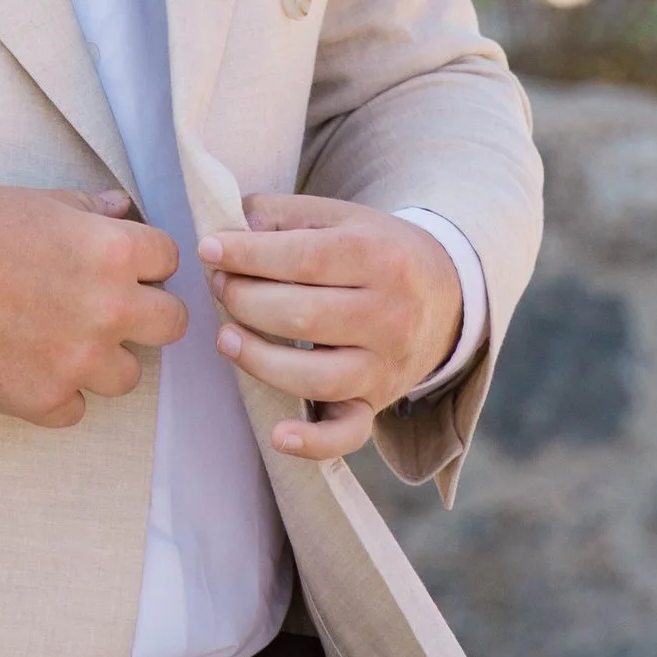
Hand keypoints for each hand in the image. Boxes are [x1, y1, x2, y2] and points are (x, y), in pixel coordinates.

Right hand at [0, 186, 184, 426]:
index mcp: (112, 253)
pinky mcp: (45, 401)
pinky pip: (77, 409)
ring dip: (103, 359)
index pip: (169, 259)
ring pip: (128, 376)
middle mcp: (109, 310)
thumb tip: (124, 212)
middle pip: (172, 325)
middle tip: (108, 308)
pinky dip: (59, 392)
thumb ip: (91, 210)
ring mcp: (79, 361)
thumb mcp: (37, 199)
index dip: (146, 260)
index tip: (125, 265)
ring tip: (61, 339)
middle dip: (147, 314)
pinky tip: (29, 365)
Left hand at [196, 194, 462, 458]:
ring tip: (225, 336)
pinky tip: (279, 434)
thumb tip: (229, 226)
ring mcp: (385, 366)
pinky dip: (314, 441)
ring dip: (258, 359)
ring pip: (316, 376)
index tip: (209, 250)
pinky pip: (349, 433)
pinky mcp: (378, 403)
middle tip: (220, 286)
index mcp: (380, 257)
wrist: (447, 295)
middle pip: (304, 317)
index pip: (306, 259)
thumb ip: (284, 214)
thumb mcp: (341, 217)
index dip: (249, 255)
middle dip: (246, 301)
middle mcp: (389, 315)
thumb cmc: (377, 250)